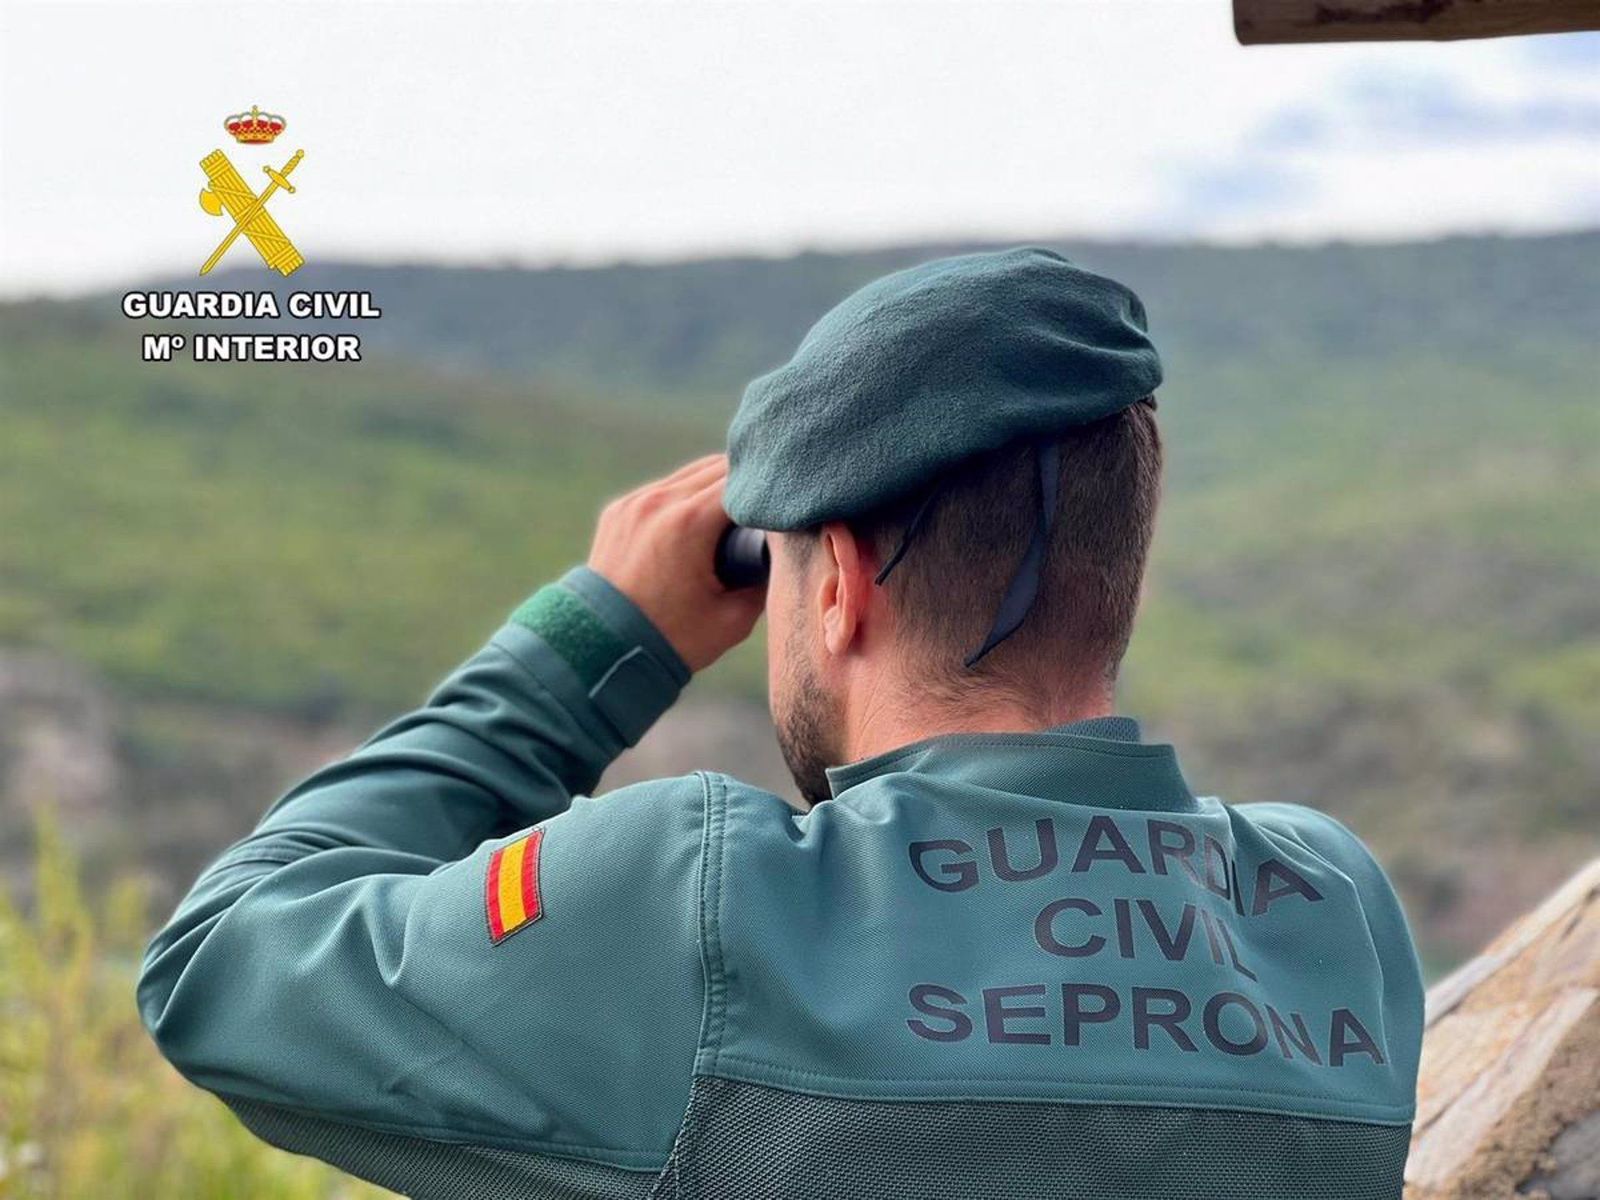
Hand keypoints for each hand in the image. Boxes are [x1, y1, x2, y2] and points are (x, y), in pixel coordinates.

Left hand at [588, 454, 765, 672]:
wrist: (602, 652)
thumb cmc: (672, 640)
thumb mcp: (733, 618)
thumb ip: (764, 581)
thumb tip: (779, 554)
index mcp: (688, 522)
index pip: (744, 481)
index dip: (769, 493)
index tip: (785, 508)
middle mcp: (658, 502)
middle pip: (718, 468)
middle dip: (746, 486)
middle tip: (765, 511)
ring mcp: (633, 503)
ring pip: (690, 473)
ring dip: (715, 487)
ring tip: (734, 514)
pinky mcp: (618, 511)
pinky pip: (663, 490)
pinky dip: (685, 498)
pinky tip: (697, 521)